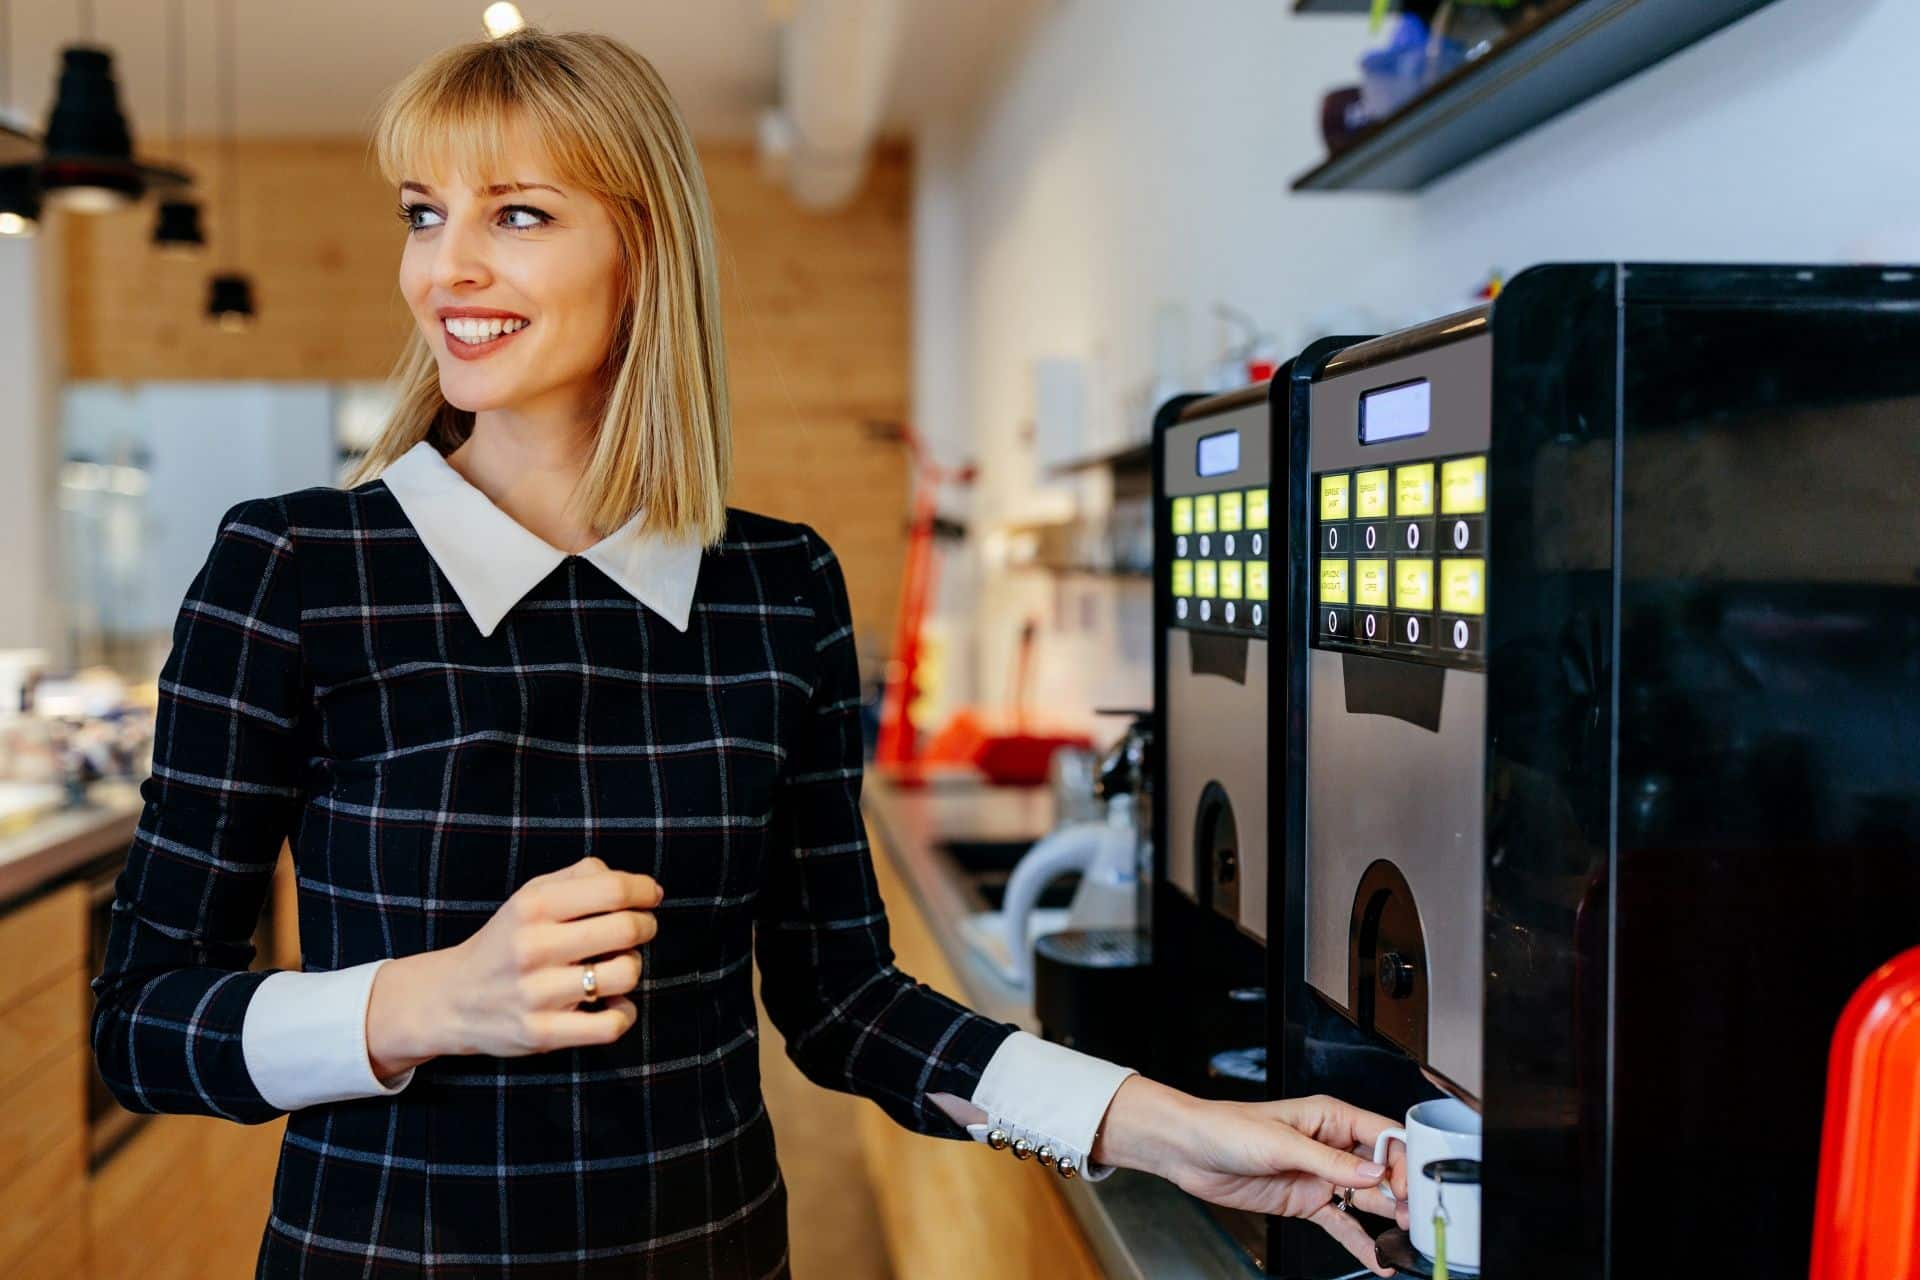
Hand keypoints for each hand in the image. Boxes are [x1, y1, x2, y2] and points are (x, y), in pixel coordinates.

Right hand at [367, 855, 660, 1075]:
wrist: (451, 998)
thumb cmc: (507, 941)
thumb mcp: (532, 896)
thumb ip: (582, 877)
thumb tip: (640, 886)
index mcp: (534, 906)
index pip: (613, 889)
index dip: (644, 891)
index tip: (649, 897)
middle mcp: (534, 947)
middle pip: (626, 929)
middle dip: (645, 927)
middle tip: (638, 930)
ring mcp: (537, 993)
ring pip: (625, 975)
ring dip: (632, 968)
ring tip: (615, 967)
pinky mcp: (541, 1032)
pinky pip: (611, 1025)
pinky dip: (624, 1013)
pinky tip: (612, 1004)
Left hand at [1091, 1077, 1410, 1276]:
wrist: (1189, 1151)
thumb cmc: (1226, 1128)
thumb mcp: (1279, 1142)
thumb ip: (1327, 1161)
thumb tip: (1372, 1173)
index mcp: (1329, 1118)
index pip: (1382, 1136)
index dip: (1401, 1160)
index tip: (1408, 1186)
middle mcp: (1330, 1146)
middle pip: (1381, 1169)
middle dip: (1401, 1192)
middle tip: (1414, 1218)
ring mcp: (1319, 1176)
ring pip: (1366, 1198)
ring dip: (1386, 1217)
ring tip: (1405, 1239)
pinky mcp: (1306, 1201)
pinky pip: (1341, 1224)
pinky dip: (1360, 1242)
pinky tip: (1378, 1260)